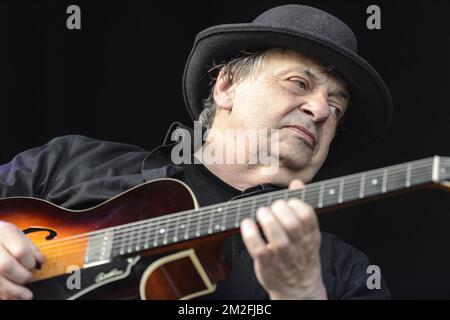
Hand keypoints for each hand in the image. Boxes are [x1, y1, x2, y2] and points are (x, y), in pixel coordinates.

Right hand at [0, 221, 44, 299]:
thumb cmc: (4, 236)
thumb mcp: (18, 234)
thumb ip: (30, 247)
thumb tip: (40, 261)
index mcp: (4, 232)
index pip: (20, 251)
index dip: (31, 262)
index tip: (37, 265)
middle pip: (6, 266)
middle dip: (22, 276)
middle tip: (30, 277)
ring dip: (14, 290)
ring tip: (27, 295)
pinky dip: (4, 294)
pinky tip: (14, 297)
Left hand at [240, 179, 326, 299]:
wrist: (298, 290)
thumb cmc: (300, 256)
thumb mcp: (307, 233)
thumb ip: (301, 208)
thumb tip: (297, 183)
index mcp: (311, 237)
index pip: (308, 216)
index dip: (295, 203)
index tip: (286, 200)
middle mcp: (298, 248)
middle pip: (292, 224)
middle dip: (279, 209)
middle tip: (271, 206)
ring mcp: (283, 258)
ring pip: (278, 239)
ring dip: (267, 221)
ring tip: (261, 212)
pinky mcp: (267, 266)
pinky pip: (258, 250)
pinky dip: (251, 235)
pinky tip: (246, 224)